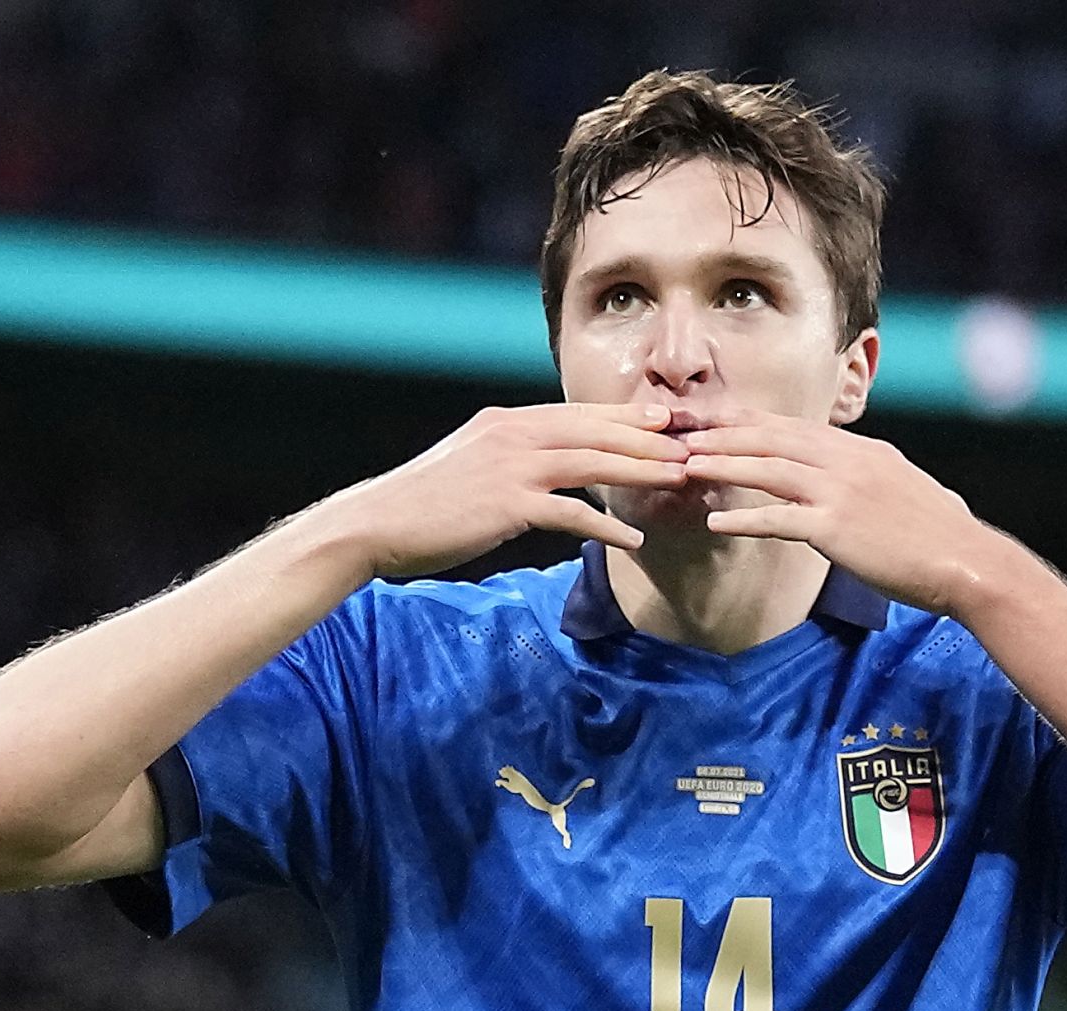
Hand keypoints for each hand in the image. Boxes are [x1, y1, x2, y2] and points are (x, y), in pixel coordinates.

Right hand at [353, 402, 688, 576]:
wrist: (378, 525)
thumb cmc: (422, 505)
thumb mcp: (470, 464)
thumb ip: (509, 458)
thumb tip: (545, 469)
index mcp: (505, 421)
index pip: (577, 414)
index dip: (625, 416)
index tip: (664, 419)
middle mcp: (512, 434)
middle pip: (594, 431)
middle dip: (646, 438)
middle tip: (689, 445)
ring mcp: (510, 467)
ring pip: (591, 463)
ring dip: (640, 472)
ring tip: (677, 481)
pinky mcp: (507, 504)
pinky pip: (570, 513)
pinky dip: (605, 525)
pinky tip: (631, 539)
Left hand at [680, 409, 1000, 615]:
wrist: (967, 562)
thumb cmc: (937, 533)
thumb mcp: (898, 485)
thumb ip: (863, 473)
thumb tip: (840, 473)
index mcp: (860, 449)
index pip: (792, 428)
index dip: (748, 423)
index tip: (714, 420)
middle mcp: (847, 460)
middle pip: (772, 439)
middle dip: (723, 434)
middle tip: (684, 434)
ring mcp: (840, 492)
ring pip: (768, 469)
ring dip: (723, 465)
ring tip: (687, 466)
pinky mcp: (836, 528)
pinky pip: (778, 520)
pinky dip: (743, 520)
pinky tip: (714, 524)